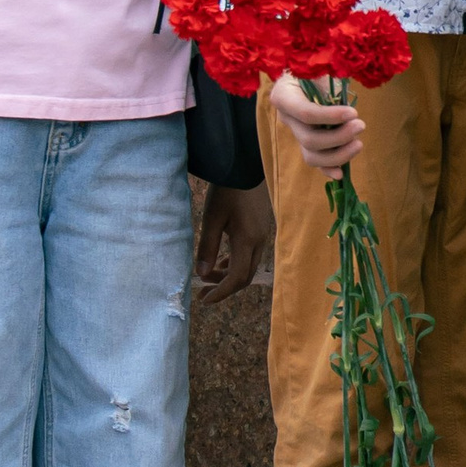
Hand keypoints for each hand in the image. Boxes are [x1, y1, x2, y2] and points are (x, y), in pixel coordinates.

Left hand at [196, 180, 274, 298]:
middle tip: (203, 292)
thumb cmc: (227, 191)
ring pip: (249, 266)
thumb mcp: (212, 219)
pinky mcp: (261, 229)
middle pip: (246, 276)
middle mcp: (259, 241)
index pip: (237, 278)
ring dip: (230, 275)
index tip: (204, 299)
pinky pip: (251, 255)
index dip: (221, 292)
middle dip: (225, 287)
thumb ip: (208, 248)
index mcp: (247, 240)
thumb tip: (202, 274)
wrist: (245, 167)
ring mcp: (263, 235)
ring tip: (208, 275)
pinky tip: (222, 261)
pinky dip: (236, 263)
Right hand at [267, 71, 364, 173]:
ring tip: (359, 144)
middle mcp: (286, 118)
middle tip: (361, 125)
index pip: (305, 113)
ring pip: (311, 155)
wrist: (306, 72)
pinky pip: (315, 160)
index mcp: (283, 96)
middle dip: (338, 137)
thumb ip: (327, 81)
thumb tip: (346, 98)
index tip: (353, 112)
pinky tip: (341, 174)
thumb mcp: (318, 67)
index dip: (330, 116)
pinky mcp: (307, 142)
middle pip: (308, 139)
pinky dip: (328, 168)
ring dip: (338, 154)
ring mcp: (296, 132)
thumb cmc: (314, 67)